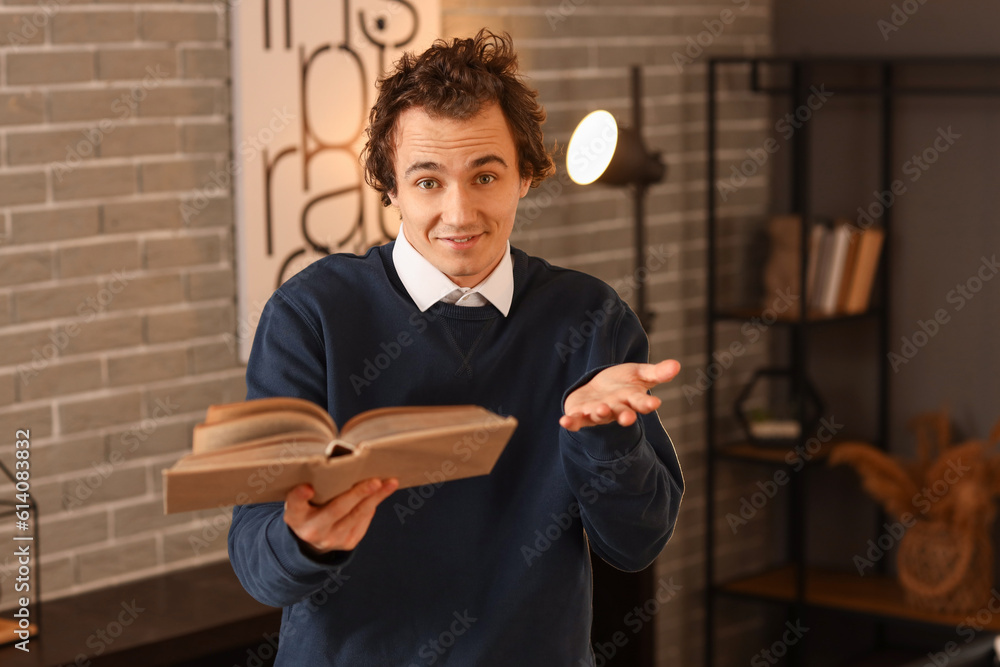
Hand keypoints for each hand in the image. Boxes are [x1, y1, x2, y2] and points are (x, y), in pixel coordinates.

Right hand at [284, 478, 398, 553]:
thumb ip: (315, 482)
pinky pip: (363, 521)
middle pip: (336, 510)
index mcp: (295, 516)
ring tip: (390, 483)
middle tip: (375, 481)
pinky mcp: (347, 543)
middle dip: (357, 494)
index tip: (307, 488)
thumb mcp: (303, 497)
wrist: (314, 536)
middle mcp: (311, 530)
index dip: (299, 496)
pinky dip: (373, 504)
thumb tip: (341, 459)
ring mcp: (331, 539)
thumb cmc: (310, 505)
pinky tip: (382, 491)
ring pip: (357, 515)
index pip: (294, 505)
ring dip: (375, 497)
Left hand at [560, 359, 680, 431]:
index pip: (642, 402)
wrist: (597, 389)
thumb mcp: (639, 373)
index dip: (647, 403)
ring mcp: (598, 414)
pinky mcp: (580, 415)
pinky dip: (570, 422)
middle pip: (622, 414)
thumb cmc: (622, 383)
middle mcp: (616, 410)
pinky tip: (564, 422)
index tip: (655, 403)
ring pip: (600, 416)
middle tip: (629, 418)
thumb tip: (677, 365)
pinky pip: (576, 421)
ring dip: (600, 414)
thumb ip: (657, 372)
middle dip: (625, 416)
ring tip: (601, 410)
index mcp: (631, 400)